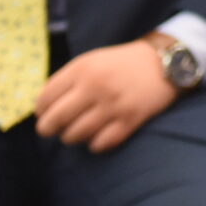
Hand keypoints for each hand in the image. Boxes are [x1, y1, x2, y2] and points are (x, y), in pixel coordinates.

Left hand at [35, 41, 178, 153]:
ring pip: (74, 135)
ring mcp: (113, 105)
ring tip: (78, 131)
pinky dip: (95, 144)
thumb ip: (68, 80)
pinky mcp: (129, 120)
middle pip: (55, 120)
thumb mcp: (93, 61)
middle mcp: (95, 86)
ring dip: (72, 137)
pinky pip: (99, 144)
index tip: (44, 114)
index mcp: (82, 68)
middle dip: (48, 129)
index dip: (40, 111)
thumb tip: (43, 108)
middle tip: (53, 129)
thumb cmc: (122, 64)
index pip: (45, 98)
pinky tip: (98, 136)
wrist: (165, 63)